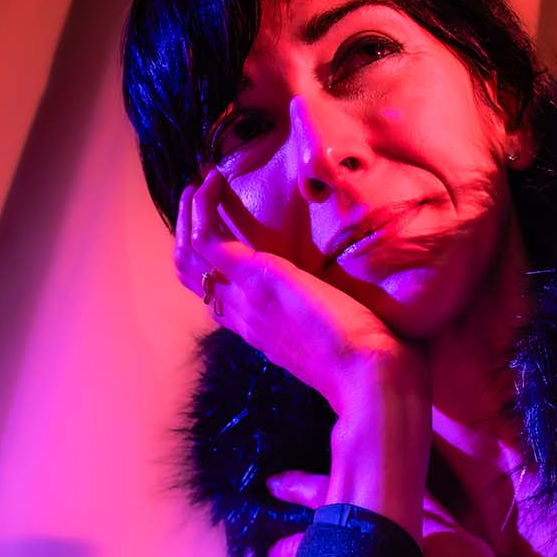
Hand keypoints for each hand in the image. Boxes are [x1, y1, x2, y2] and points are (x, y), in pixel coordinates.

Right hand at [174, 169, 427, 418]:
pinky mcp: (255, 278)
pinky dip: (203, 206)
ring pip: (188, 256)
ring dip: (189, 213)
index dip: (207, 260)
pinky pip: (207, 239)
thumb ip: (325, 324)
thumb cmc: (366, 364)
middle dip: (188, 231)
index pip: (215, 298)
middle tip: (199, 195)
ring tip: (202, 180)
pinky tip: (213, 181)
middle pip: (191, 278)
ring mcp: (245, 299)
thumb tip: (345, 315)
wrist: (368, 376)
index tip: (219, 227)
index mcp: (260, 332)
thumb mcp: (335, 341)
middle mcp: (244, 318)